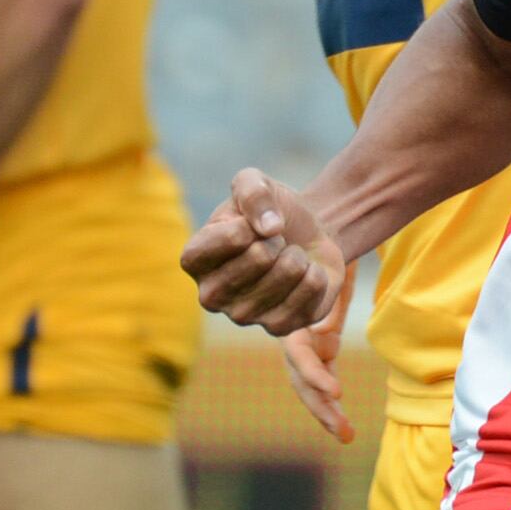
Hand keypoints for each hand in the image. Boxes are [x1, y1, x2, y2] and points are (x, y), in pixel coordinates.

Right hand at [181, 169, 343, 336]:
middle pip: (258, 258)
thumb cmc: (270, 210)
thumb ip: (252, 191)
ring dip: (298, 255)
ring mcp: (244, 316)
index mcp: (194, 260)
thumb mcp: (254, 182)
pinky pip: (310, 292)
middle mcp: (211, 295)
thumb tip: (269, 228)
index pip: (216, 245)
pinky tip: (305, 273)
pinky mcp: (280, 327)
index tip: (249, 222)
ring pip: (288, 274)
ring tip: (289, 255)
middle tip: (275, 241)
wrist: (308, 235)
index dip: (243, 227)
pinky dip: (316, 274)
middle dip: (277, 239)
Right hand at [281, 276, 355, 444]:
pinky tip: (345, 430)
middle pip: (306, 384)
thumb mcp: (326, 270)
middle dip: (322, 409)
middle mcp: (298, 346)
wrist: (311, 260)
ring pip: (314, 392)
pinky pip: (325, 386)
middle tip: (343, 430)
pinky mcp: (321, 357)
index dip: (316, 376)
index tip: (337, 392)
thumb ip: (337, 274)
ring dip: (328, 416)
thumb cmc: (317, 263)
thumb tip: (350, 264)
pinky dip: (333, 406)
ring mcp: (309, 355)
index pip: (302, 359)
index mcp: (294, 330)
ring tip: (347, 438)